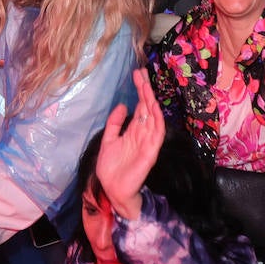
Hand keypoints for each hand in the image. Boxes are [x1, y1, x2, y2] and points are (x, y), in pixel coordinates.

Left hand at [97, 71, 165, 220]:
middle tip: (142, 73)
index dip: (139, 91)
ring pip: (153, 117)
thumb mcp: (108, 140)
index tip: (137, 75)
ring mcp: (148, 141)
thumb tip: (122, 105)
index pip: (140, 107)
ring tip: (146, 85)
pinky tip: (153, 107)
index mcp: (133, 131)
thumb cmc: (111, 169)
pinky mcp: (150, 151)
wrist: (113, 190)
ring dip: (150, 101)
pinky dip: (156, 119)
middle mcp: (143, 133)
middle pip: (147, 108)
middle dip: (145, 90)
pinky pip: (156, 133)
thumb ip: (114, 124)